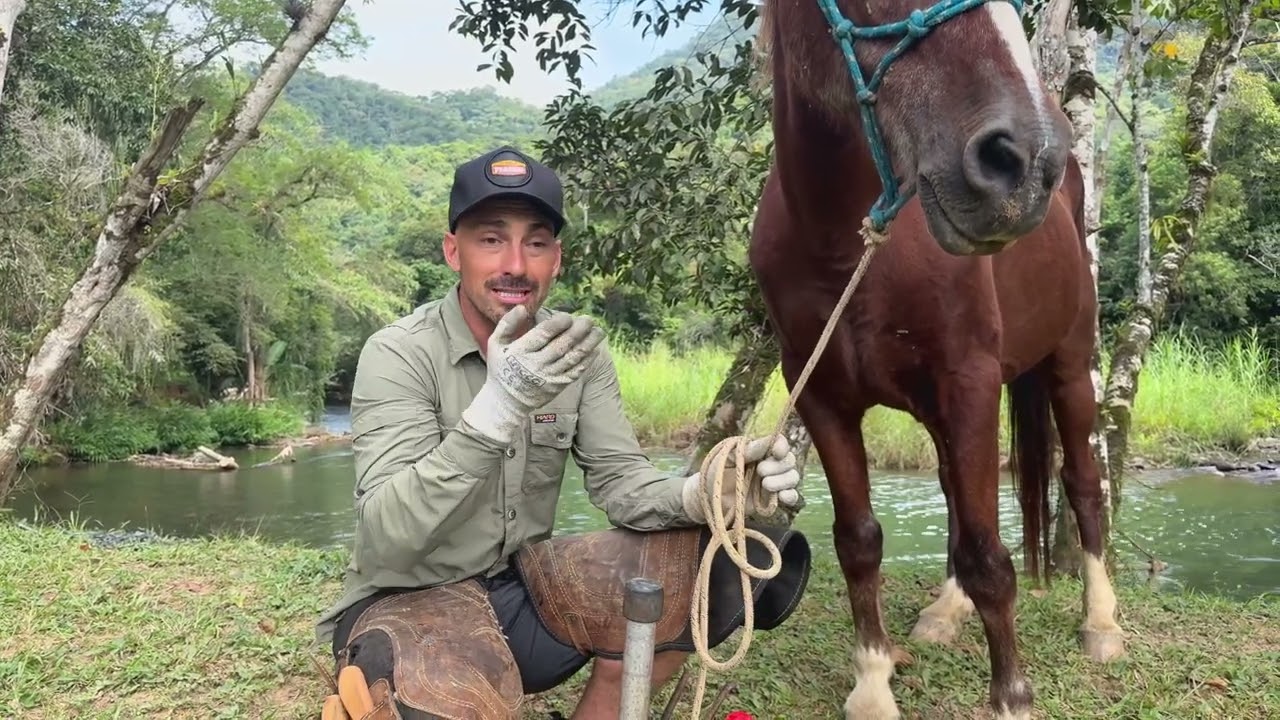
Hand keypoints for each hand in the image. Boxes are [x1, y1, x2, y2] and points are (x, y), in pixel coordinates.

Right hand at [462, 305, 604, 443]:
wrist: (506, 402)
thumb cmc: (501, 367)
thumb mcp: (496, 344)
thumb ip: (507, 324)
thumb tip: (521, 307)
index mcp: (521, 351)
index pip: (543, 334)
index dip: (559, 323)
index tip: (568, 316)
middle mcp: (536, 364)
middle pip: (562, 344)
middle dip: (578, 330)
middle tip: (588, 319)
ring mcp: (548, 377)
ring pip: (572, 357)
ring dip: (588, 343)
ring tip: (598, 331)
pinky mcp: (557, 386)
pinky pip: (575, 371)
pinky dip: (586, 360)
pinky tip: (594, 349)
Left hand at [681, 434, 801, 524]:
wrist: (708, 497)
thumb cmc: (716, 471)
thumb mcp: (728, 456)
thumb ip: (750, 449)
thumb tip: (771, 440)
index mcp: (760, 450)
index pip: (780, 443)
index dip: (782, 446)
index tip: (776, 452)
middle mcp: (770, 464)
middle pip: (789, 461)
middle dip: (777, 466)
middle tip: (760, 471)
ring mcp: (773, 482)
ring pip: (792, 478)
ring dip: (782, 481)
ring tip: (765, 484)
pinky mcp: (772, 500)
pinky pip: (791, 496)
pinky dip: (790, 496)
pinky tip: (782, 497)